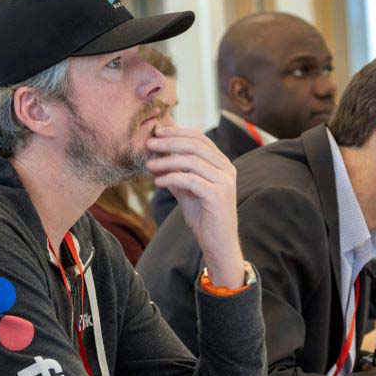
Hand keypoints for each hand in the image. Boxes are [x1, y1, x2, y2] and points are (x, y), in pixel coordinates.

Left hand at [147, 126, 242, 288]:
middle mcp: (227, 169)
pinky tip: (158, 182)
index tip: (157, 132)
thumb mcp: (187, 190)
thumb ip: (177, 173)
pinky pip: (191, 180)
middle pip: (196, 146)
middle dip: (170, 142)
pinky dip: (172, 178)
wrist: (218, 243)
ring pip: (192, 162)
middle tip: (149, 143)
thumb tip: (157, 157)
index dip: (178, 132)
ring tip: (149, 165)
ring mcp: (224, 182)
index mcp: (222, 164)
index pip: (200, 138)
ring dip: (167, 161)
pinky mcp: (218, 196)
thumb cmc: (204, 216)